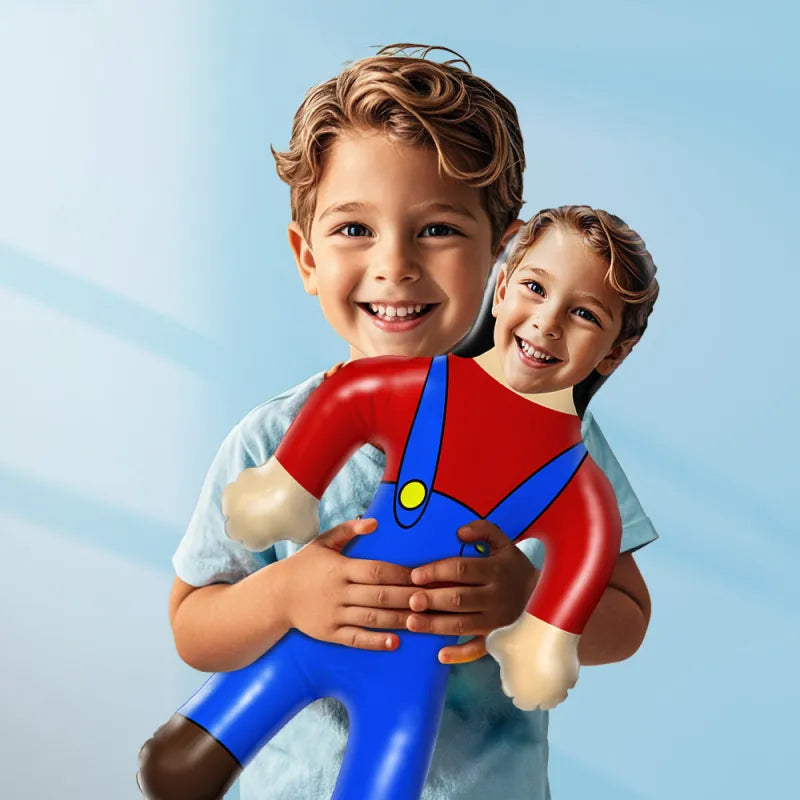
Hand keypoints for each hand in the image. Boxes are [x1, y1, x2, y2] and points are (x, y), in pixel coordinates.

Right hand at [222, 457, 319, 550]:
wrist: (294, 480)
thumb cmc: (301, 510)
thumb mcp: (306, 533)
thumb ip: (296, 537)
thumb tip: (295, 532)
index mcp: (251, 541)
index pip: (252, 543)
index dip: (264, 536)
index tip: (275, 528)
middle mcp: (236, 525)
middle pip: (235, 530)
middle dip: (246, 525)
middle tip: (265, 516)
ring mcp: (232, 503)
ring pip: (231, 508)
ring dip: (241, 507)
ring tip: (261, 499)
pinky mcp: (236, 483)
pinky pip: (239, 488)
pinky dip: (247, 488)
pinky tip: (263, 485)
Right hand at [280, 518, 417, 650]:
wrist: (275, 596)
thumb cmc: (305, 565)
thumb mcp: (323, 542)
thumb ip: (348, 530)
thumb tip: (374, 522)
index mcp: (340, 568)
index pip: (377, 570)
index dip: (402, 574)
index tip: (423, 575)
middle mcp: (339, 592)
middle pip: (380, 595)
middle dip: (408, 597)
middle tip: (433, 599)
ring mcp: (334, 615)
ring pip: (372, 619)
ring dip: (398, 620)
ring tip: (422, 620)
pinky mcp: (329, 634)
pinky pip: (356, 639)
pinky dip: (375, 641)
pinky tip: (395, 642)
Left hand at [405, 520, 537, 663]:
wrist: (547, 597)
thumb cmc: (515, 568)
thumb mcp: (505, 544)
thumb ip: (483, 530)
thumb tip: (459, 532)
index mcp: (496, 570)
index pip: (461, 570)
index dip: (436, 572)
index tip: (415, 575)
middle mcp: (496, 596)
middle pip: (458, 599)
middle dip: (432, 600)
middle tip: (410, 600)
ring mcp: (497, 620)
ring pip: (462, 624)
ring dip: (435, 625)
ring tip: (411, 623)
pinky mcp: (499, 638)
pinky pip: (479, 649)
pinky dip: (460, 654)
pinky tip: (440, 654)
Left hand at [486, 613, 579, 710]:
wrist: (546, 629)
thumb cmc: (517, 639)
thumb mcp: (494, 644)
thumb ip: (495, 654)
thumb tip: (498, 652)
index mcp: (522, 698)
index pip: (515, 695)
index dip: (511, 681)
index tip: (510, 668)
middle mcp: (543, 700)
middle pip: (536, 699)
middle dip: (530, 687)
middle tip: (525, 667)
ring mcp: (561, 690)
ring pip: (553, 694)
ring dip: (547, 685)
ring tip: (540, 665)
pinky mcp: (573, 677)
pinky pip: (565, 681)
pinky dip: (560, 674)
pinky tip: (553, 661)